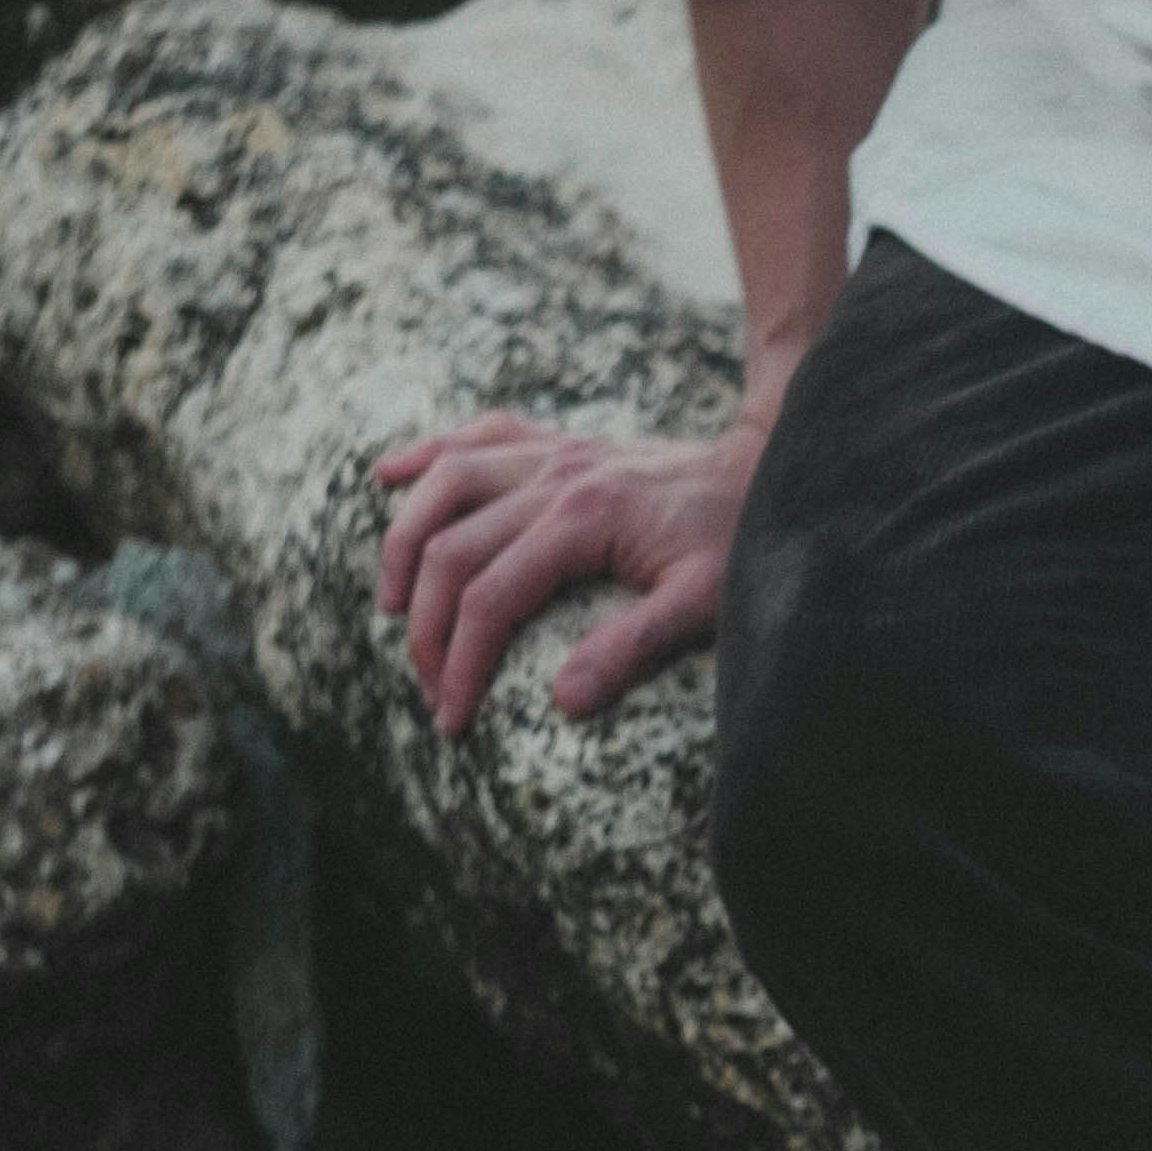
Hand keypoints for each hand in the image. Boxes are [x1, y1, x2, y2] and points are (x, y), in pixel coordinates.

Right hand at [369, 410, 768, 734]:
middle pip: (451, 548)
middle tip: (427, 683)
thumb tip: (564, 700)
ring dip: (403, 541)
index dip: (462, 661)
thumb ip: (635, 646)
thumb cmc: (738, 539)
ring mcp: (552, 452)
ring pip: (444, 483)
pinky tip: (386, 475)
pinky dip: (426, 453)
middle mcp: (555, 477)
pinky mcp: (558, 443)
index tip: (453, 715)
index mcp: (585, 519)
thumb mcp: (705, 602)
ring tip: (389, 605)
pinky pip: (476, 435)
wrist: (765, 470)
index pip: (492, 598)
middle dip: (427, 625)